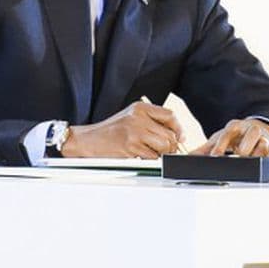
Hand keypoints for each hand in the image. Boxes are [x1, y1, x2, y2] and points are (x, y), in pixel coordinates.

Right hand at [62, 100, 183, 158]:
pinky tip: (141, 157)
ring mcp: (135, 132)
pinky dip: (150, 161)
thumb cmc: (109, 131)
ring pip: (164, 146)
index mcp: (140, 108)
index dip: (178, 128)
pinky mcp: (131, 147)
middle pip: (169, 134)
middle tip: (164, 151)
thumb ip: (151, 121)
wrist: (88, 140)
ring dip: (161, 154)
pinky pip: (152, 158)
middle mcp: (138, 118)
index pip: (170, 115)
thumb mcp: (130, 118)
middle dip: (170, 146)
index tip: (180, 137)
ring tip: (151, 154)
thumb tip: (176, 135)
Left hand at [193, 118, 268, 157]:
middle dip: (243, 148)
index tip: (215, 156)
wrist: (256, 130)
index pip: (228, 133)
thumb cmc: (235, 137)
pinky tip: (259, 166)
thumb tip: (189, 157)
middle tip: (237, 157)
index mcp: (235, 126)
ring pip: (263, 144)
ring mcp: (262, 138)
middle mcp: (250, 129)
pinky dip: (265, 160)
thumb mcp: (220, 140)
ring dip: (255, 154)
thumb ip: (205, 149)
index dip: (222, 145)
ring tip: (248, 162)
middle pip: (250, 134)